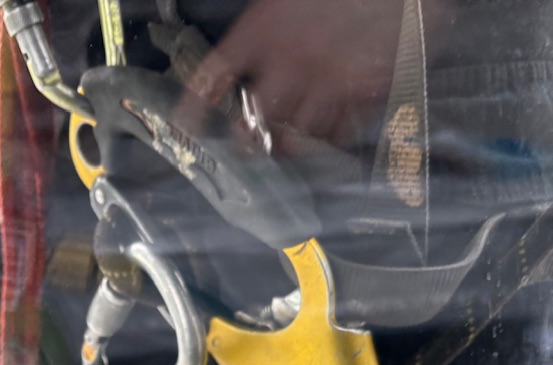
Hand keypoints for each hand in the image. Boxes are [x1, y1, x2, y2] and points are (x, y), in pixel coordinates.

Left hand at [184, 0, 450, 147]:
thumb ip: (268, 28)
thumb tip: (249, 61)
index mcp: (263, 29)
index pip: (214, 77)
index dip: (195, 108)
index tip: (186, 128)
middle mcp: (290, 62)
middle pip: (256, 122)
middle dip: (251, 140)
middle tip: (251, 148)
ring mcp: (330, 82)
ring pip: (297, 135)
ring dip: (290, 143)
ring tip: (289, 146)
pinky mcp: (366, 94)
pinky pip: (339, 132)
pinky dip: (330, 138)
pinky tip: (329, 134)